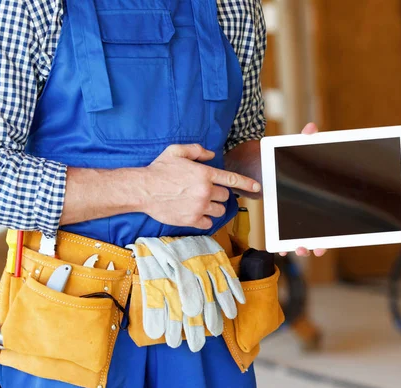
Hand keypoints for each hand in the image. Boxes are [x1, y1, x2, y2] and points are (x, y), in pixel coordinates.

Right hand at [140, 144, 260, 229]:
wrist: (143, 190)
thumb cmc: (159, 170)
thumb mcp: (176, 151)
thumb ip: (197, 150)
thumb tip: (211, 155)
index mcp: (204, 174)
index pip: (232, 179)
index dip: (247, 183)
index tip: (257, 188)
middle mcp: (205, 191)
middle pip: (225, 196)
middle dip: (219, 193)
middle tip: (205, 191)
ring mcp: (199, 207)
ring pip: (219, 210)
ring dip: (214, 206)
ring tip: (200, 202)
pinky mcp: (192, 220)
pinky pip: (209, 223)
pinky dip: (206, 218)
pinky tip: (196, 212)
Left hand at [279, 123, 327, 257]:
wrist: (256, 164)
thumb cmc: (279, 157)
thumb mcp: (292, 148)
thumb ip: (304, 139)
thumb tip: (311, 128)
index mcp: (317, 195)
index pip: (330, 219)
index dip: (332, 233)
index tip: (326, 242)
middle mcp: (308, 209)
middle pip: (319, 233)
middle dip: (318, 245)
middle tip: (314, 249)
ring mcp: (294, 216)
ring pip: (302, 238)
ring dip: (302, 247)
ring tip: (299, 249)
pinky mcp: (279, 218)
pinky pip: (284, 237)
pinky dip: (283, 244)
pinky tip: (281, 249)